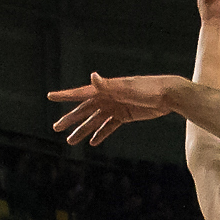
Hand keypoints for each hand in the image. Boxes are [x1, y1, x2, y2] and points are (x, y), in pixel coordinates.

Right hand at [47, 72, 179, 148]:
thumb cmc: (148, 88)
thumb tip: (93, 76)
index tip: (50, 96)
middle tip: (56, 128)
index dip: (65, 95)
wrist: (168, 95)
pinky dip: (101, 133)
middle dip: (70, 119)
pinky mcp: (125, 116)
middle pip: (85, 110)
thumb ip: (108, 85)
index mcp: (105, 89)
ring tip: (70, 141)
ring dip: (83, 130)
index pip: (80, 93)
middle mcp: (107, 98)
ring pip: (95, 121)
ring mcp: (115, 107)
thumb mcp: (127, 88)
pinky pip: (109, 126)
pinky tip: (92, 142)